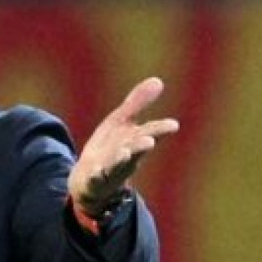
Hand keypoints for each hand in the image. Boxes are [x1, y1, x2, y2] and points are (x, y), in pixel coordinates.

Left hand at [68, 77, 178, 214]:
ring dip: (121, 159)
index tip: (173, 125)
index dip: (159, 130)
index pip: (149, 133)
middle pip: (135, 150)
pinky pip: (95, 179)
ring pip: (117, 166)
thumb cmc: (110, 148)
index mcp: (133, 140)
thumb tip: (158, 80)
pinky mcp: (93, 181)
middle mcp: (126, 156)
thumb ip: (137, 104)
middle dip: (141, 145)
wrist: (89, 180)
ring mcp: (110, 170)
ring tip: (125, 152)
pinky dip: (97, 175)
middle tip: (150, 140)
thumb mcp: (120, 122)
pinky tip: (96, 171)